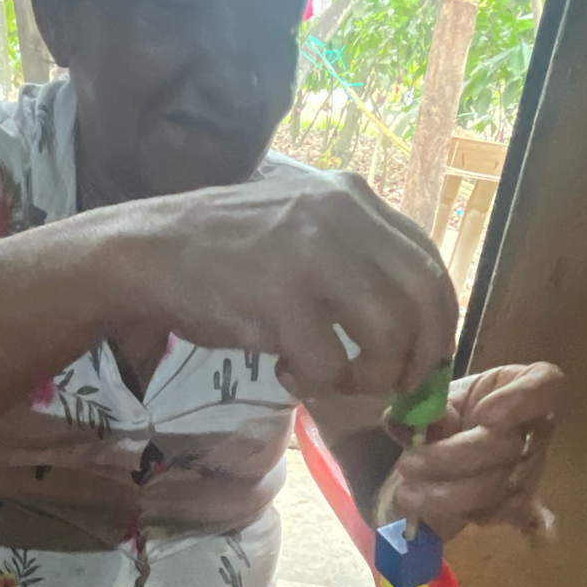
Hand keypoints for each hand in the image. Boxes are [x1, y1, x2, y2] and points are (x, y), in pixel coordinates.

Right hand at [136, 166, 458, 403]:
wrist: (148, 251)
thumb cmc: (227, 251)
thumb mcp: (303, 227)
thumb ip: (357, 257)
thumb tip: (416, 328)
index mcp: (354, 197)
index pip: (429, 263)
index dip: (439, 323)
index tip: (423, 360)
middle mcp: (342, 217)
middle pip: (425, 299)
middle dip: (421, 358)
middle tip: (398, 389)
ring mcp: (311, 255)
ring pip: (390, 336)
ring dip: (371, 376)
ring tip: (336, 379)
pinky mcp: (279, 299)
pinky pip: (331, 363)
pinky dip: (315, 382)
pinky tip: (285, 370)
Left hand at [385, 362, 562, 543]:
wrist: (443, 452)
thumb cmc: (447, 413)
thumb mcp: (433, 400)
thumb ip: (428, 406)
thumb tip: (423, 420)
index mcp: (522, 385)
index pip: (546, 384)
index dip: (519, 401)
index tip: (482, 416)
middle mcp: (537, 427)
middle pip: (507, 446)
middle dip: (452, 459)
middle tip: (408, 464)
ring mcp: (533, 467)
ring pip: (497, 486)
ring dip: (447, 494)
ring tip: (406, 495)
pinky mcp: (521, 501)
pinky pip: (496, 513)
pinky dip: (461, 513)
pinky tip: (433, 511)